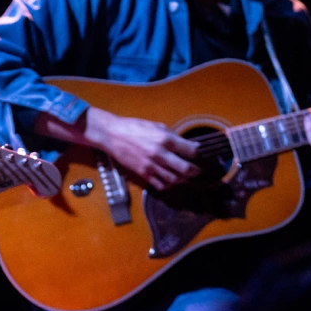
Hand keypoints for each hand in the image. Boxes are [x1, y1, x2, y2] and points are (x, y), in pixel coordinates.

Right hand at [86, 109, 200, 190]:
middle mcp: (160, 153)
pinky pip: (160, 184)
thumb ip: (170, 135)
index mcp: (165, 139)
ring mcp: (151, 165)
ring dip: (182, 179)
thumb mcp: (155, 126)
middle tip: (197, 170)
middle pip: (186, 169)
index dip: (197, 153)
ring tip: (183, 176)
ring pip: (174, 179)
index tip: (198, 154)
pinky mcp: (142, 173)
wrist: (112, 135)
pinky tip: (169, 180)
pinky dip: (167, 184)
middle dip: (195, 171)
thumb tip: (182, 144)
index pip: (191, 150)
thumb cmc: (132, 127)